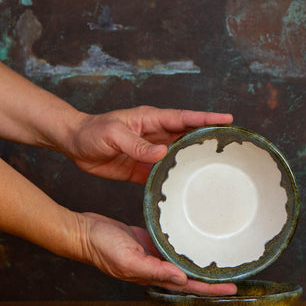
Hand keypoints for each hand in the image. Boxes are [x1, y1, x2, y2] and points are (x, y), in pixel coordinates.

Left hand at [65, 106, 232, 182]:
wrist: (74, 144)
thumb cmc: (92, 131)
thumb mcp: (113, 134)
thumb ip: (137, 144)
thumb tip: (163, 153)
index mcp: (152, 120)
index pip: (185, 118)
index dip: (206, 118)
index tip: (227, 119)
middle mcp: (156, 135)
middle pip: (188, 136)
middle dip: (209, 138)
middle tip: (231, 145)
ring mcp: (151, 152)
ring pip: (179, 155)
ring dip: (195, 160)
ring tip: (217, 169)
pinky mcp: (143, 168)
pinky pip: (164, 173)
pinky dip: (176, 179)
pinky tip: (187, 187)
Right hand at [79, 212, 236, 294]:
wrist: (86, 232)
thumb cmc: (102, 247)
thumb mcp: (127, 259)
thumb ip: (153, 270)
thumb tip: (180, 278)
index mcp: (152, 275)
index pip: (188, 285)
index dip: (210, 288)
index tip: (231, 287)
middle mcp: (156, 267)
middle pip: (190, 276)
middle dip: (211, 278)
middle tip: (233, 274)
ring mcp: (153, 254)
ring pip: (182, 260)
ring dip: (199, 262)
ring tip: (219, 258)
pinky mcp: (150, 241)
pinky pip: (171, 246)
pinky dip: (184, 245)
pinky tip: (193, 239)